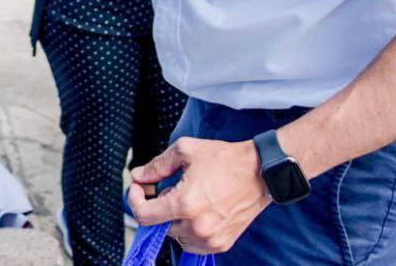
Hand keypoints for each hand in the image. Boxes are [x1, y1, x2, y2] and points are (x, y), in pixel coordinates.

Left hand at [128, 138, 270, 254]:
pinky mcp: (221, 244)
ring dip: (173, 219)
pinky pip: (192, 244)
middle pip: (158, 226)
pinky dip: (189, 230)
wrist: (260, 172)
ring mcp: (210, 239)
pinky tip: (198, 211)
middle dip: (157, 207)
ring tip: (188, 198)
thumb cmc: (225, 159)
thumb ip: (157, 166)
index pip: (144, 216)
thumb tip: (138, 176)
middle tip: (166, 189)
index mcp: (185, 204)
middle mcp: (197, 226)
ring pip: (175, 236)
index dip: (134, 200)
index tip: (138, 188)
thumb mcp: (185, 151)